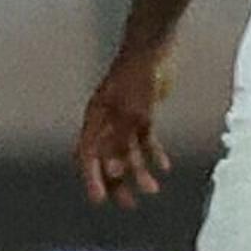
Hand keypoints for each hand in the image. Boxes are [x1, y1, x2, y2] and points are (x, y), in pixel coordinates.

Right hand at [76, 55, 170, 206]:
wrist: (154, 46)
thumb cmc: (138, 73)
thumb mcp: (132, 109)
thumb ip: (123, 139)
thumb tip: (115, 170)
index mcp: (95, 118)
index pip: (87, 155)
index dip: (92, 178)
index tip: (100, 199)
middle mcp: (107, 121)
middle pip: (106, 157)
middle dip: (116, 182)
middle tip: (128, 204)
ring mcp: (124, 117)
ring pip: (128, 151)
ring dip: (139, 171)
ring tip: (152, 190)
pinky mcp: (142, 113)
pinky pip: (145, 140)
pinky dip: (153, 154)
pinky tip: (164, 167)